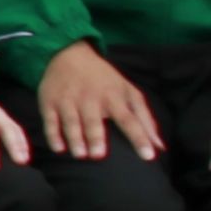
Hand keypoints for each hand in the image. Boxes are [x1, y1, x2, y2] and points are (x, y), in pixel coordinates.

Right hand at [35, 42, 159, 162]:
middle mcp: (91, 98)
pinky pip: (50, 121)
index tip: (149, 156)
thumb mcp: (128, 92)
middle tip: (98, 155)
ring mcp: (68, 100)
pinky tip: (58, 148)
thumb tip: (160, 147)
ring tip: (80, 154)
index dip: (140, 138)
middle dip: (96, 137)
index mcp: (114, 97)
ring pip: (71, 121)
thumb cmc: (104, 80)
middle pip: (94, 120)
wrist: (68, 54)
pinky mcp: (50, 102)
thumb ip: (145, 119)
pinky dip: (53, 134)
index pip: (130, 120)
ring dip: (75, 138)